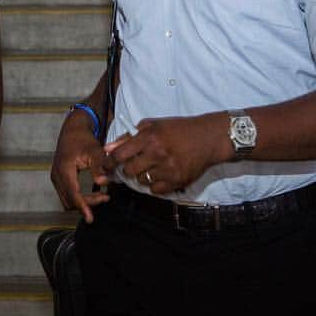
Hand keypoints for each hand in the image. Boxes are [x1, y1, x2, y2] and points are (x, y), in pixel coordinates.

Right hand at [51, 112, 112, 222]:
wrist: (72, 131)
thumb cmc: (83, 139)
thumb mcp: (95, 150)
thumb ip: (99, 166)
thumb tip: (101, 182)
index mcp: (64, 168)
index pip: (73, 193)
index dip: (82, 206)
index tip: (89, 217)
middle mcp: (57, 175)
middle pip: (70, 200)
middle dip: (87, 203)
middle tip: (105, 198)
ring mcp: (56, 178)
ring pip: (68, 200)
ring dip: (83, 202)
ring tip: (102, 196)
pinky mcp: (58, 179)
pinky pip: (67, 195)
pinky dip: (79, 198)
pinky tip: (93, 192)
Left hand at [105, 113, 230, 194]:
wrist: (209, 138)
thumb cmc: (180, 129)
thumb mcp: (154, 125)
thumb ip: (130, 136)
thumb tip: (109, 148)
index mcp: (149, 137)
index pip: (120, 154)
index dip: (109, 162)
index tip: (106, 166)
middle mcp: (157, 153)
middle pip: (129, 171)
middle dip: (128, 169)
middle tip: (135, 164)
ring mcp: (168, 169)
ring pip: (141, 181)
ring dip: (143, 176)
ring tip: (153, 167)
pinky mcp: (177, 180)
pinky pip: (155, 190)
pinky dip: (155, 185)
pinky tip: (162, 175)